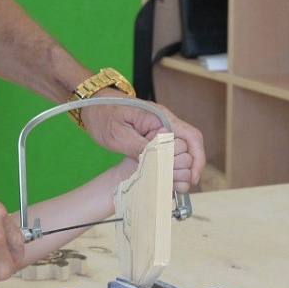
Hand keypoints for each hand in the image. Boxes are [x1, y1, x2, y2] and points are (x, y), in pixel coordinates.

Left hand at [80, 96, 204, 191]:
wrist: (92, 101)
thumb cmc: (102, 114)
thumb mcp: (117, 135)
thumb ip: (139, 148)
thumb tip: (160, 162)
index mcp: (161, 117)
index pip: (191, 137)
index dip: (196, 159)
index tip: (192, 178)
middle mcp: (165, 121)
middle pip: (190, 145)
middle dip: (189, 166)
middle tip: (180, 186)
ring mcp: (160, 127)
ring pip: (180, 149)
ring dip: (179, 167)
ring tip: (171, 184)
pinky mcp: (153, 134)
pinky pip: (168, 149)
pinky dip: (168, 164)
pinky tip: (162, 176)